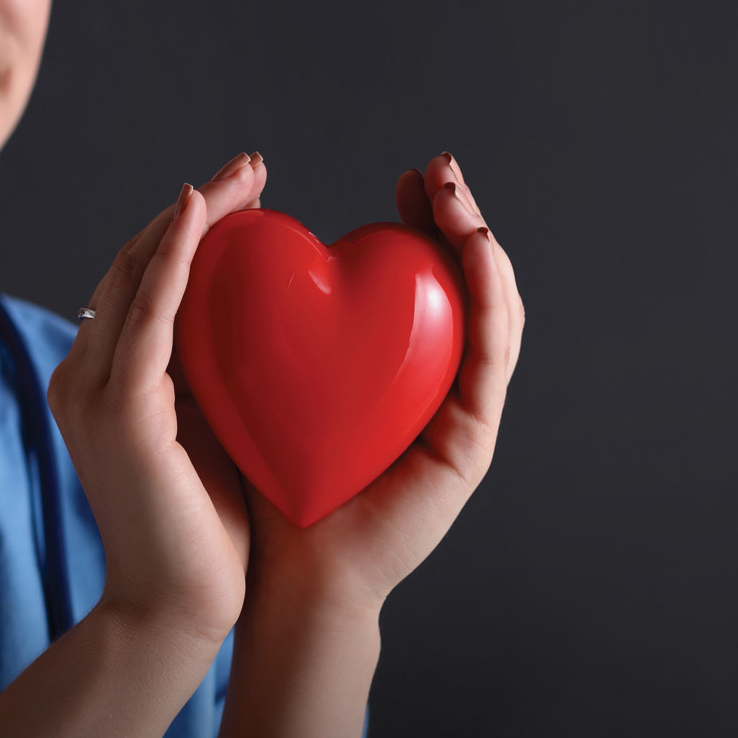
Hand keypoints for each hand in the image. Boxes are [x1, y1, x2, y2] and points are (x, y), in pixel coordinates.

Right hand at [46, 151, 267, 641]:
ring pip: (137, 272)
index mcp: (103, 378)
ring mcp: (92, 389)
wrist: (176, 605)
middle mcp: (84, 373)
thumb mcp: (208, 426)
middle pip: (136, 261)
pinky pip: (148, 313)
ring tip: (244, 174)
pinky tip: (201, 212)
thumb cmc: (204, 526)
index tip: (247, 190)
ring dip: (192, 214)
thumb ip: (209, 371)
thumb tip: (252, 316)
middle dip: (196, 206)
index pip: (143, 279)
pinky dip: (172, 256)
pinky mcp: (117, 409)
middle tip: (253, 165)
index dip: (190, 227)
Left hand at [238, 150, 525, 612]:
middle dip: (458, 216)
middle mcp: (442, 383)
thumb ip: (268, 316)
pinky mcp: (473, 438)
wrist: (286, 570)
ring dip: (480, 241)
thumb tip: (243, 236)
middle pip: (468, 283)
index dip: (424, 222)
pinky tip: (474, 248)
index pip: (427, 280)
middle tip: (439, 168)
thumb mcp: (266, 374)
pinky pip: (493, 353)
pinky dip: (490, 293)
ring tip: (456, 195)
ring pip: (494, 308)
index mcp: (401, 367)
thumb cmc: (268, 477)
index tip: (405, 176)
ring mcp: (465, 411)